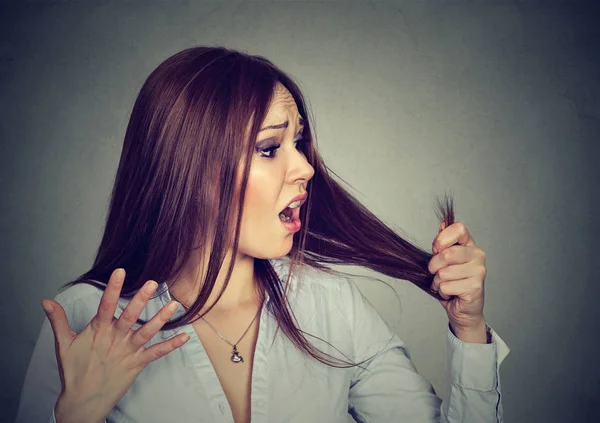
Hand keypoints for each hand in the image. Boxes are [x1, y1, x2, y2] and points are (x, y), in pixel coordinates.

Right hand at [41, 268, 188, 421]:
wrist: (83, 401)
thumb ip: (58, 320)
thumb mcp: (64, 344)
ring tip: (174, 305)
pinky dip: (171, 345)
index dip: (113, 288)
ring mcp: (127, 351)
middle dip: (140, 299)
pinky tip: (185, 336)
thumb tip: (46, 301)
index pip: (106, 305)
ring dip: (161, 319)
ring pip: (146, 332)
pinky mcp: (137, 364)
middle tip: (152, 283)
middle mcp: (115, 339)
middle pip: (129, 316)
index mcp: (98, 331)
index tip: (120, 271)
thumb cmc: (74, 370)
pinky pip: (157, 353)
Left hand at [428, 221, 486, 331]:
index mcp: (470, 245)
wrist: (463, 309)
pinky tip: (451, 293)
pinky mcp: (475, 287)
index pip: (458, 228)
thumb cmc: (452, 283)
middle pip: (447, 253)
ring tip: (446, 285)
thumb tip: (443, 224)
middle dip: (433, 266)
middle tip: (436, 273)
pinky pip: (446, 286)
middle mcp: (478, 255)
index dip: (442, 238)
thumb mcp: (444, 261)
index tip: (435, 249)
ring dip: (438, 282)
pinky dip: (442, 292)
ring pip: (444, 272)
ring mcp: (479, 271)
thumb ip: (443, 244)